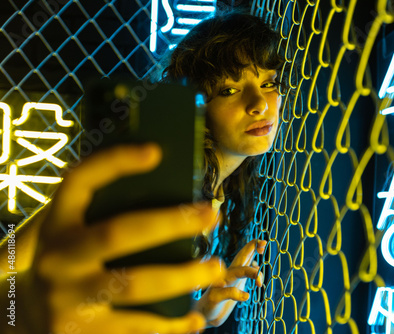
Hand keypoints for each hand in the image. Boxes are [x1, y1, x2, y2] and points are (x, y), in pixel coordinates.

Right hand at [1, 144, 224, 333]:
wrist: (19, 311)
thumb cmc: (64, 259)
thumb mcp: (68, 230)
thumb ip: (100, 213)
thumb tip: (165, 191)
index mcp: (57, 223)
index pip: (81, 180)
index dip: (116, 162)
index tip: (156, 152)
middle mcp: (58, 258)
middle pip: (118, 233)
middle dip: (171, 222)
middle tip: (211, 215)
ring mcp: (67, 298)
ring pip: (134, 284)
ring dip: (183, 277)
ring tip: (215, 268)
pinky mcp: (78, 332)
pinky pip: (134, 329)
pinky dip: (170, 327)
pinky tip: (195, 321)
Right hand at [195, 239, 265, 326]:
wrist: (204, 312)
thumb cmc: (222, 296)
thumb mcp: (236, 283)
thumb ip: (244, 273)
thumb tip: (257, 264)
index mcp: (234, 270)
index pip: (244, 254)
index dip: (253, 246)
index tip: (264, 242)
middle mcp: (227, 274)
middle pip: (240, 258)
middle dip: (250, 248)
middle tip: (263, 243)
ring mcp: (220, 284)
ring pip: (235, 273)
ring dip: (249, 272)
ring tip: (260, 278)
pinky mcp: (215, 296)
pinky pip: (226, 292)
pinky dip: (236, 293)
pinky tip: (246, 296)